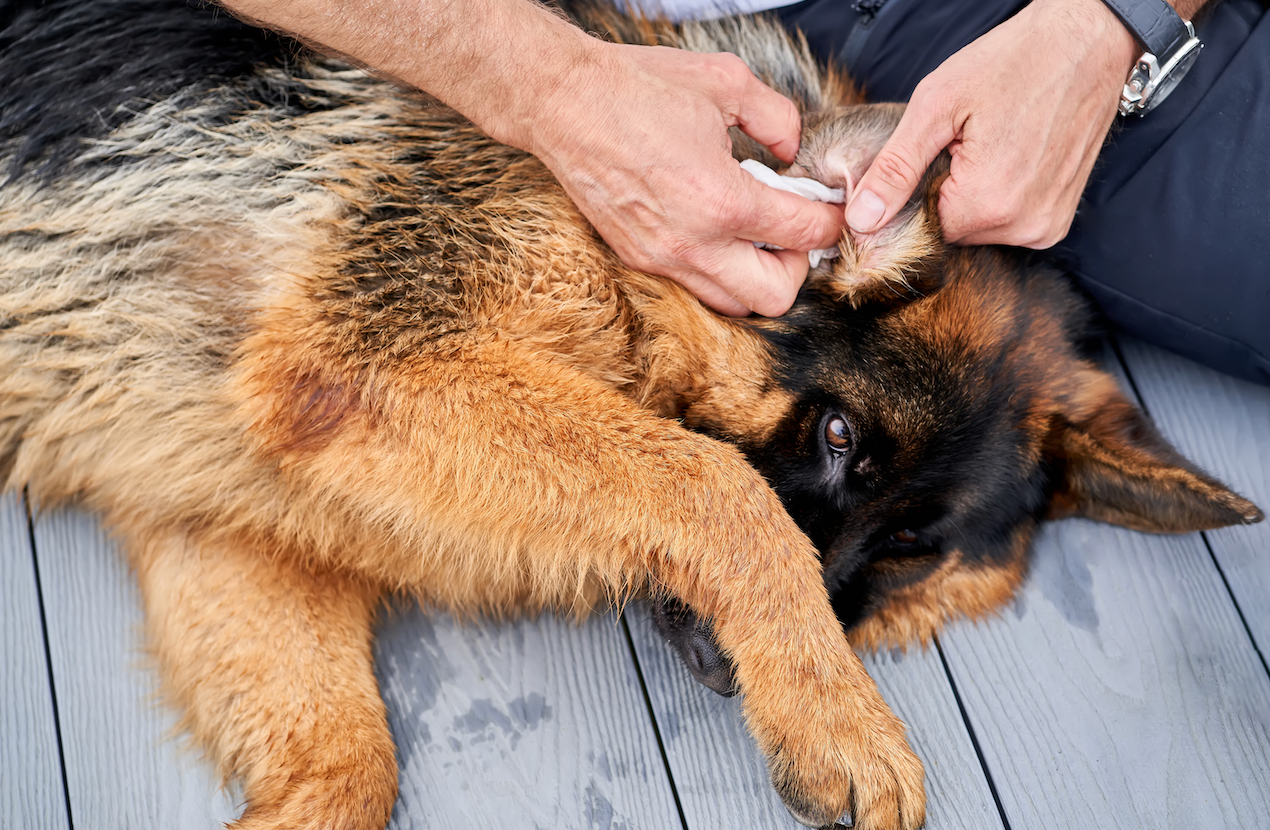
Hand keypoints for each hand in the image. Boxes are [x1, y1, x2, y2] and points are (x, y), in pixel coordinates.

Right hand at [525, 43, 844, 316]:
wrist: (563, 102)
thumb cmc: (638, 88)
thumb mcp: (727, 82)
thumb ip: (778, 119)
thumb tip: (793, 150)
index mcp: (723, 200)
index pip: (804, 234)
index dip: (831, 222)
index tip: (830, 209)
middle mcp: (694, 243)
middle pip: (775, 296)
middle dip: (798, 267)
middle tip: (794, 231)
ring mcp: (662, 258)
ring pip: (731, 303)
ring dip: (756, 277)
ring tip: (756, 236)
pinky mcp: (637, 258)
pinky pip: (694, 286)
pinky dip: (719, 271)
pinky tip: (718, 231)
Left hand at [845, 0, 1138, 247]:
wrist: (1087, 43)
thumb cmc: (1013, 62)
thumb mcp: (936, 106)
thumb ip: (895, 169)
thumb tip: (861, 218)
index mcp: (988, 204)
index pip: (917, 232)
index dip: (904, 200)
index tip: (915, 161)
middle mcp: (1022, 227)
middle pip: (948, 232)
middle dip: (937, 195)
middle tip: (953, 145)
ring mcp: (1044, 229)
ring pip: (975, 230)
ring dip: (967, 197)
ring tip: (983, 147)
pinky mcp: (1056, 222)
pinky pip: (1006, 225)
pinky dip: (996, 198)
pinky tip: (1005, 158)